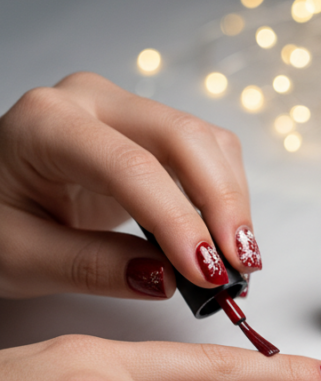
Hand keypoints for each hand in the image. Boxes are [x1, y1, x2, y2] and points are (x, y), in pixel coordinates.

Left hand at [0, 72, 262, 300]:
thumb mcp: (20, 255)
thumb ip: (91, 267)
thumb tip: (166, 279)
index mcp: (46, 124)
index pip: (130, 166)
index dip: (178, 221)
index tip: (207, 272)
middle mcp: (92, 102)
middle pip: (183, 137)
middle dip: (223, 204)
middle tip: (240, 265)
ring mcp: (127, 110)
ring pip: (207, 143)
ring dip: (231, 203)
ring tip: (237, 262)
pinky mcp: (152, 131)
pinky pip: (209, 154)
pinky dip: (226, 199)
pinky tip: (223, 240)